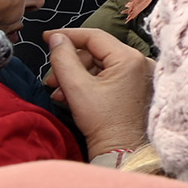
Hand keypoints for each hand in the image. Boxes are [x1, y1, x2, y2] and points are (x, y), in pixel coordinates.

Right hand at [45, 27, 153, 153]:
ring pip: (99, 66)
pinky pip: (108, 77)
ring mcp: (140, 76)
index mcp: (130, 59)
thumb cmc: (104, 123)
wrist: (121, 152)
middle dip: (69, 65)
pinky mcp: (136, 88)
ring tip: (59, 92)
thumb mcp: (76, 87)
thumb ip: (63, 58)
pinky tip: (70, 97)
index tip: (46, 37)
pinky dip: (88, 84)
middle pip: (95, 52)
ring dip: (75, 76)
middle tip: (51, 79)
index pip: (94, 36)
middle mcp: (141, 63)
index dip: (67, 35)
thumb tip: (56, 38)